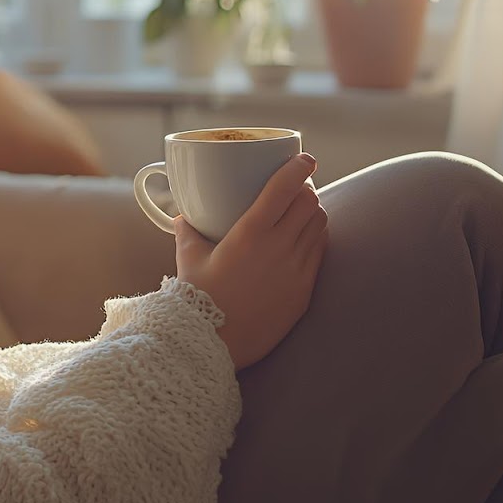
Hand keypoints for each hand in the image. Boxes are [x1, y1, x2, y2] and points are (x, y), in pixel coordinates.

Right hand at [172, 153, 328, 369]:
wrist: (214, 344)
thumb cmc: (197, 298)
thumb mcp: (189, 258)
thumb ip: (188, 231)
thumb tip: (183, 216)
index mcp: (250, 233)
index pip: (285, 188)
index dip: (299, 167)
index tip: (305, 158)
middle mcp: (279, 248)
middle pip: (310, 203)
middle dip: (306, 189)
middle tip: (296, 187)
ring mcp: (296, 271)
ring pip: (320, 226)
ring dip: (313, 212)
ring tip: (300, 212)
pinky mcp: (304, 291)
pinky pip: (319, 253)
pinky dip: (315, 238)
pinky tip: (302, 239)